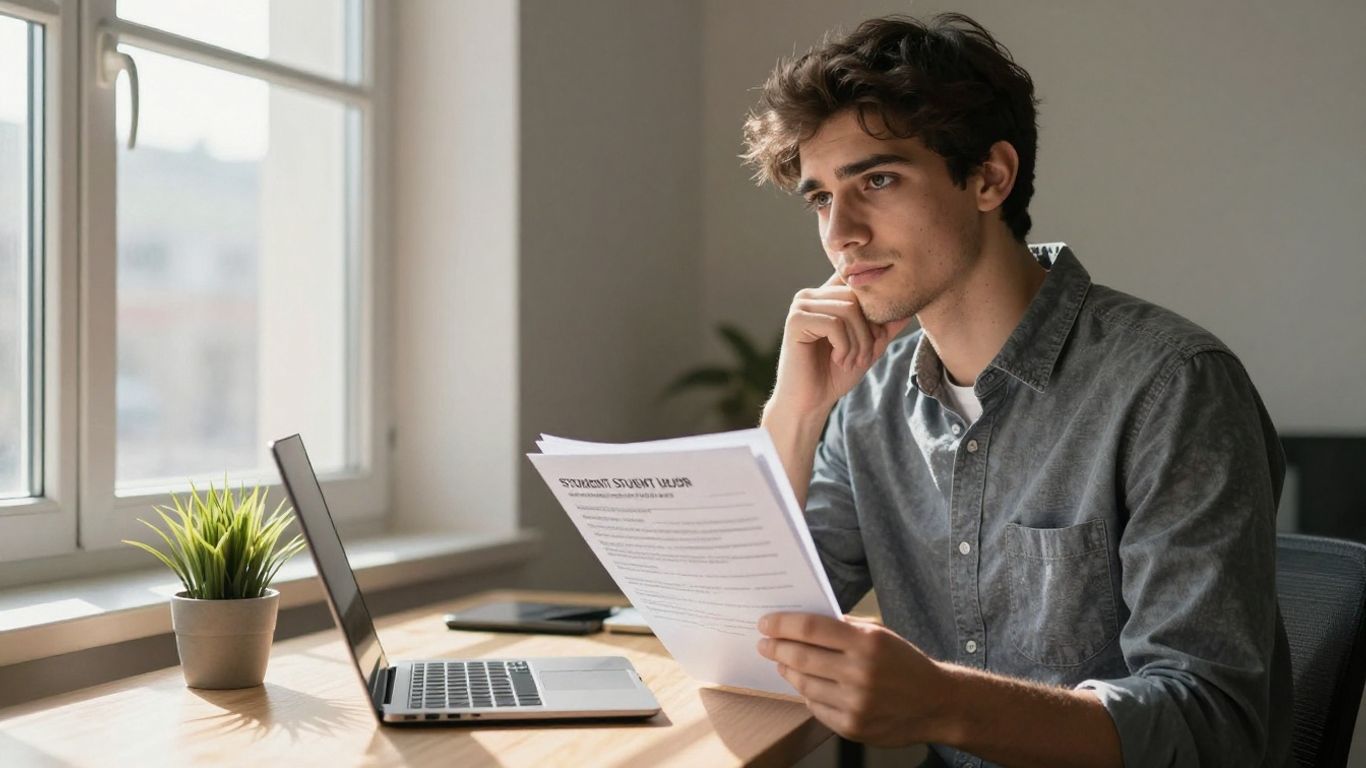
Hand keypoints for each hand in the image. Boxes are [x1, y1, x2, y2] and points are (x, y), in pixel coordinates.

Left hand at [757, 612, 950, 747]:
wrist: (937, 703)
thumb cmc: (905, 663)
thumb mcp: (880, 634)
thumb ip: (844, 628)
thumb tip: (803, 623)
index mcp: (867, 642)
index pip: (811, 628)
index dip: (782, 624)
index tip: (765, 623)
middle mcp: (860, 673)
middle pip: (801, 657)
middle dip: (776, 648)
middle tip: (764, 643)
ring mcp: (855, 703)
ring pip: (804, 684)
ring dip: (787, 671)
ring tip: (782, 663)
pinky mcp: (852, 726)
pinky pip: (816, 707)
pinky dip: (807, 694)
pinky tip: (805, 685)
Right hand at [769, 272, 911, 417]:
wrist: (810, 401)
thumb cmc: (836, 374)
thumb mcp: (869, 346)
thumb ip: (886, 325)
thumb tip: (913, 306)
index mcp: (825, 296)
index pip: (860, 286)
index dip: (876, 310)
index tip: (876, 339)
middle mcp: (810, 295)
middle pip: (857, 298)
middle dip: (867, 332)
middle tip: (863, 358)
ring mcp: (800, 306)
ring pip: (848, 310)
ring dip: (857, 342)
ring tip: (850, 362)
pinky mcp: (795, 320)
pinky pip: (834, 323)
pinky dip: (844, 346)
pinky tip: (838, 360)